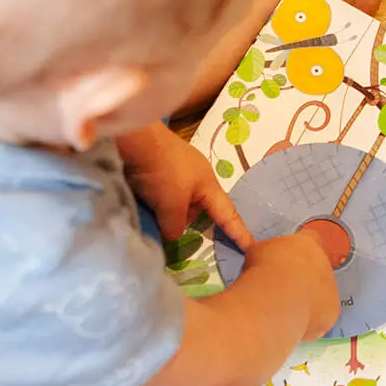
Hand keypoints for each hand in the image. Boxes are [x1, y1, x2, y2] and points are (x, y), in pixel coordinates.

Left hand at [117, 124, 250, 247]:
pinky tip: (143, 205)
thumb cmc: (163, 171)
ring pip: (177, 203)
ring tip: (152, 214)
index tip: (251, 246)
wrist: (134, 140)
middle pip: (198, 209)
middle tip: (170, 228)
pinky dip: (154, 203)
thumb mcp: (172, 205)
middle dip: (187, 221)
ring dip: (166, 212)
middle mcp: (196, 177)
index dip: (239, 231)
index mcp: (209, 184)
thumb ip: (175, 227)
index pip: (227, 213)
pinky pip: (160, 194)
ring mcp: (176, 171)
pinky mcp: (156, 168)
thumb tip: (173, 235)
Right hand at [245, 231, 339, 339]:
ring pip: (322, 293)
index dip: (298, 252)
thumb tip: (264, 258)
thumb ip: (268, 253)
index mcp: (308, 243)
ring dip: (308, 298)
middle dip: (303, 277)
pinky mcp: (332, 312)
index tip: (286, 260)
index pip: (310, 239)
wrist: (277, 298)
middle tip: (284, 287)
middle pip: (318, 268)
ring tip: (286, 308)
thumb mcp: (258, 251)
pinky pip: (321, 315)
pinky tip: (293, 321)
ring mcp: (332, 288)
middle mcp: (325, 263)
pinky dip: (309, 318)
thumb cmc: (264, 270)